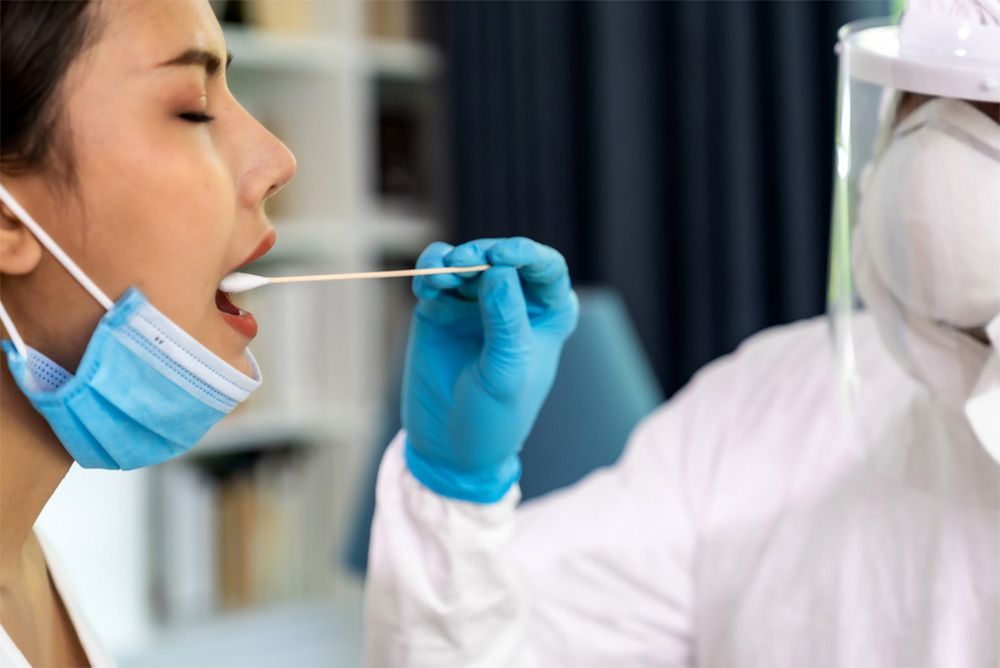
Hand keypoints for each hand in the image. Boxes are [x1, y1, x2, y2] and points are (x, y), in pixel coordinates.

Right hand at [402, 237, 578, 502]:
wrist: (448, 449)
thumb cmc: (493, 418)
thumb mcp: (506, 373)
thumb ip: (505, 321)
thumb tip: (499, 270)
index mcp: (547, 314)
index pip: (545, 268)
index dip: (525, 254)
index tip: (499, 257)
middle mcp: (514, 301)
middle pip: (502, 257)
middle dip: (481, 254)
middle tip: (461, 264)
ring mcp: (476, 302)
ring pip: (467, 260)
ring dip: (452, 260)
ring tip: (439, 276)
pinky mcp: (441, 309)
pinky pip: (437, 276)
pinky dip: (431, 271)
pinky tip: (427, 283)